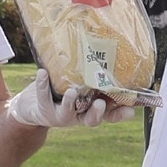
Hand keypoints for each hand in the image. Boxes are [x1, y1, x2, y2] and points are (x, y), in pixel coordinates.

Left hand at [10, 68, 133, 128]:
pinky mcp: (43, 109)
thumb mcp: (83, 85)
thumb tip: (112, 47)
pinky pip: (43, 96)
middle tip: (101, 103)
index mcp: (91, 108)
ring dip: (70, 103)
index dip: (120, 114)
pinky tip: (42, 73)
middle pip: (91, 119)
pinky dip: (42, 85)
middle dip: (97, 113)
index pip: (110, 114)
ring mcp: (61, 114)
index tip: (131, 110)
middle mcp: (79, 114)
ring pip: (67, 113)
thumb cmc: (64, 91)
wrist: (35, 107)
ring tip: (72, 93)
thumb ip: (97, 75)